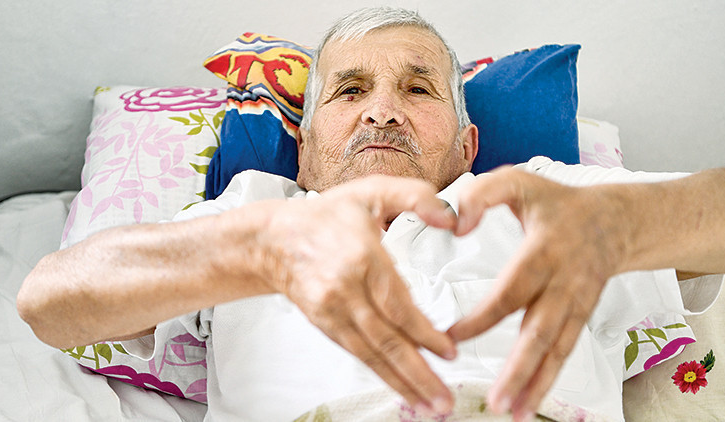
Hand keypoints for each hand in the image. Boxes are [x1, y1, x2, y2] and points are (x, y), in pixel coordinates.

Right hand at [261, 175, 458, 414]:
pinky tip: (401, 388)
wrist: (274, 239)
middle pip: (386, 339)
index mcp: (362, 257)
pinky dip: (381, 374)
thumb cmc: (326, 216)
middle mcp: (345, 289)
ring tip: (428, 405)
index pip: (398, 305)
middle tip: (443, 400)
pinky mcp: (324, 324)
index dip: (424, 333)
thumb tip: (450, 218)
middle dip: (418, 373)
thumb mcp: (373, 192)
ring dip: (401, 382)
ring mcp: (332, 310)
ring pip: (371, 354)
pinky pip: (357, 353)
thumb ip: (416, 197)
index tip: (448, 351)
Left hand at [447, 167, 628, 419]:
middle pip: (540, 331)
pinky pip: (564, 351)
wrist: (613, 221)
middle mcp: (564, 282)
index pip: (510, 290)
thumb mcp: (519, 181)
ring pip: (556, 349)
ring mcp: (576, 303)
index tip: (451, 337)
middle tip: (495, 400)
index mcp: (544, 250)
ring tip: (514, 413)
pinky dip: (548, 379)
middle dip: (519, 368)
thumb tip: (457, 226)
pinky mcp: (581, 316)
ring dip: (536, 383)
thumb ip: (483, 194)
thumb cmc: (556, 202)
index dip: (483, 317)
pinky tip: (529, 403)